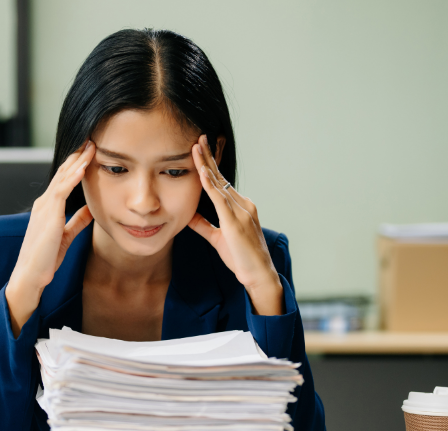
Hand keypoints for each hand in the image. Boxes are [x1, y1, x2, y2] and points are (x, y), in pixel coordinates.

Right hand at [6, 141, 95, 335]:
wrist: (31, 274)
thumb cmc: (46, 258)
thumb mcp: (66, 235)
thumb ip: (77, 221)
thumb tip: (91, 209)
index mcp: (47, 207)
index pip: (63, 180)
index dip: (76, 165)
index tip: (89, 152)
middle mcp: (44, 202)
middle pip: (63, 173)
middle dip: (77, 156)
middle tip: (91, 139)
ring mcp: (45, 207)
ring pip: (63, 177)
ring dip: (77, 160)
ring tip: (90, 145)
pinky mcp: (49, 215)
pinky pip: (62, 190)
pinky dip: (73, 177)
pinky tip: (84, 166)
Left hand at [188, 135, 283, 315]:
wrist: (258, 274)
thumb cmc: (241, 259)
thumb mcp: (217, 238)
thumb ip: (203, 225)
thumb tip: (188, 214)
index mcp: (240, 207)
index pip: (221, 182)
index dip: (210, 166)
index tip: (200, 150)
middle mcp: (243, 204)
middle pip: (221, 177)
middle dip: (208, 157)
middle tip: (198, 138)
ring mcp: (241, 211)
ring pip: (220, 183)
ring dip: (207, 164)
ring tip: (196, 146)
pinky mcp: (235, 221)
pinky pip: (220, 199)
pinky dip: (210, 184)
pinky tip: (202, 172)